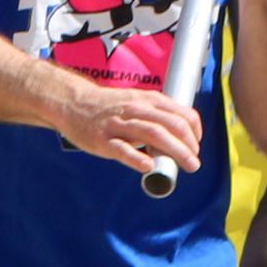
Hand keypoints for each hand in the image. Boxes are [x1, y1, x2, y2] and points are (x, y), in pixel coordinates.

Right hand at [51, 74, 203, 175]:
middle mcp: (136, 109)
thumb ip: (157, 116)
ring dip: (175, 150)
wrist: (72, 102)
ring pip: (153, 133)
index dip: (194, 131)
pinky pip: (121, 148)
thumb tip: (179, 139)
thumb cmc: (108, 107)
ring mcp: (119, 124)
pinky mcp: (102, 139)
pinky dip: (137, 157)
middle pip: (172, 124)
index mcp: (148, 100)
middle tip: (194, 162)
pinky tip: (148, 166)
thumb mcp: (136, 102)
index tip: (195, 146)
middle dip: (189, 145)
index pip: (181, 114)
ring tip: (188, 165)